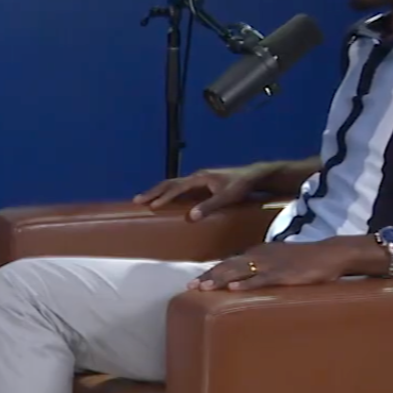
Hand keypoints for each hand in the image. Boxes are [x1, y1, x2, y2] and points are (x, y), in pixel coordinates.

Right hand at [134, 165, 265, 221]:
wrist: (254, 175)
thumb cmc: (241, 186)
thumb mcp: (227, 197)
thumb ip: (209, 206)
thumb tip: (191, 216)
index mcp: (199, 178)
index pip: (176, 188)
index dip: (164, 197)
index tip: (151, 205)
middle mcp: (196, 177)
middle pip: (169, 183)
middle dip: (153, 192)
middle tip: (138, 200)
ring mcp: (198, 179)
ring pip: (173, 184)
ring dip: (159, 191)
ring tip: (146, 199)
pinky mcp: (202, 183)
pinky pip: (180, 187)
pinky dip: (169, 192)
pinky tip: (166, 199)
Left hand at [187, 240, 354, 290]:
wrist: (332, 253)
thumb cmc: (307, 260)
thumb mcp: (280, 262)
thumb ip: (263, 270)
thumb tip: (247, 281)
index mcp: (258, 253)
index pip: (229, 263)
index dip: (211, 273)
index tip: (195, 282)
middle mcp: (260, 256)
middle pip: (228, 266)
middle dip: (208, 277)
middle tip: (190, 287)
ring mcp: (271, 264)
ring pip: (240, 271)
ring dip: (220, 280)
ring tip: (203, 287)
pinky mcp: (284, 274)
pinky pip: (262, 279)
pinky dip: (247, 284)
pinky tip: (234, 289)